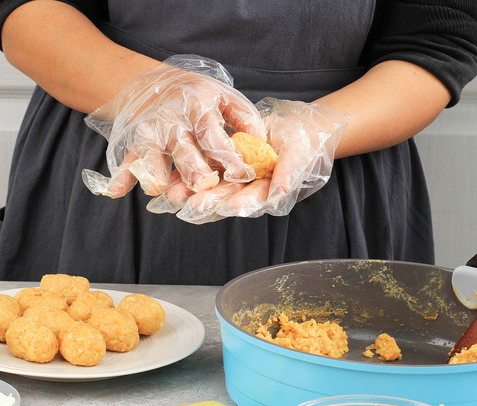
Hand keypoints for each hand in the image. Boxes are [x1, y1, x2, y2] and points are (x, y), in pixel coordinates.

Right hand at [82, 55, 263, 197]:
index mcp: (199, 106)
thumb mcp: (226, 98)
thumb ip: (244, 120)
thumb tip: (260, 145)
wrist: (156, 83)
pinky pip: (128, 158)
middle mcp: (174, 119)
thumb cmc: (199, 96)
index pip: (215, 135)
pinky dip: (122, 174)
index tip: (240, 173)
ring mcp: (152, 130)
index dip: (228, 154)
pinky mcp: (136, 141)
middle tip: (202, 184)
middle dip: (192, 166)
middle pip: (183, 146)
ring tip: (156, 187)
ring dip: (153, 169)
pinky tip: (116, 190)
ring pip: (152, 152)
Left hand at [148, 98, 350, 223]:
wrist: (297, 127)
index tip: (227, 206)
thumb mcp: (300, 155)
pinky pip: (206, 168)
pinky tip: (172, 176)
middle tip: (192, 204)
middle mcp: (249, 188)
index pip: (254, 199)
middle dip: (210, 200)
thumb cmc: (304, 142)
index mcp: (269, 191)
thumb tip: (280, 190)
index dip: (241, 203)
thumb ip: (289, 173)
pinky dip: (189, 173)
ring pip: (212, 185)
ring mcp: (236, 176)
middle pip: (228, 196)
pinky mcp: (224, 162)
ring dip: (193, 191)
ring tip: (174, 195)